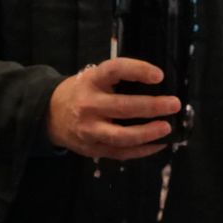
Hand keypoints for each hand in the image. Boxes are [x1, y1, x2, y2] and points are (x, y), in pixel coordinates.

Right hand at [46, 59, 180, 160]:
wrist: (49, 114)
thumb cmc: (80, 92)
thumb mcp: (91, 78)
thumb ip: (116, 80)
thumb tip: (157, 84)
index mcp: (90, 81)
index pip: (114, 70)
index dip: (137, 70)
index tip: (159, 75)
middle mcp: (89, 105)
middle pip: (124, 107)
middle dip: (152, 106)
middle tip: (174, 104)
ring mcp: (90, 130)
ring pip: (123, 136)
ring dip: (148, 133)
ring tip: (167, 128)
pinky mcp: (93, 148)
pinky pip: (121, 152)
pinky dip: (142, 150)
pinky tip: (158, 144)